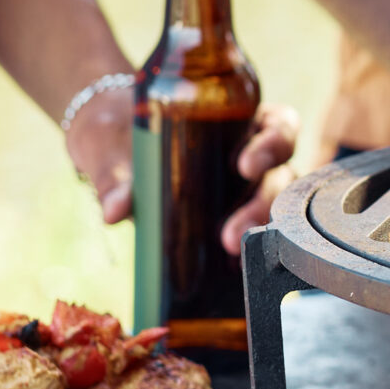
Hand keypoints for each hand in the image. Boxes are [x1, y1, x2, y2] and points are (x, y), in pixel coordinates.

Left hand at [68, 88, 302, 246]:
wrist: (108, 148)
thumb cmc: (120, 133)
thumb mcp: (115, 145)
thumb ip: (115, 175)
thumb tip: (115, 210)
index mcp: (237, 120)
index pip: (279, 125)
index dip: (273, 144)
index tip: (245, 167)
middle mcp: (251, 152)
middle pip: (281, 174)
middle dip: (261, 205)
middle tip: (231, 234)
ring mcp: (245, 187)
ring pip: (275, 205)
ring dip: (257, 229)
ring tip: (229, 253)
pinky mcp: (233, 216)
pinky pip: (255, 231)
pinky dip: (249, 248)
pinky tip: (231, 267)